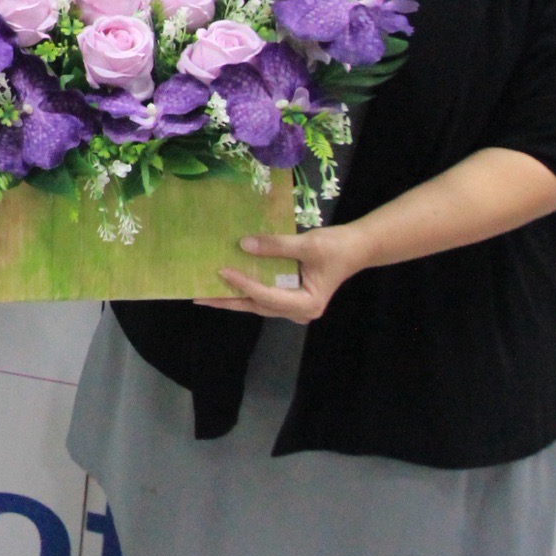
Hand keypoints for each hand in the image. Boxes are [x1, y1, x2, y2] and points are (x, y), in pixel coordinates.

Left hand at [197, 224, 372, 322]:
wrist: (356, 247)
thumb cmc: (336, 247)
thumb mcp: (307, 245)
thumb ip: (276, 246)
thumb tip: (243, 245)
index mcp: (306, 304)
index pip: (266, 295)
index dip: (243, 284)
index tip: (222, 271)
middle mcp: (298, 311)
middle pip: (257, 306)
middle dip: (228, 301)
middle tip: (199, 297)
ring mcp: (294, 306)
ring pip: (258, 303)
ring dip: (233, 297)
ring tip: (205, 292)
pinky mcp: (290, 296)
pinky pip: (263, 295)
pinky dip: (245, 289)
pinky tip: (227, 282)